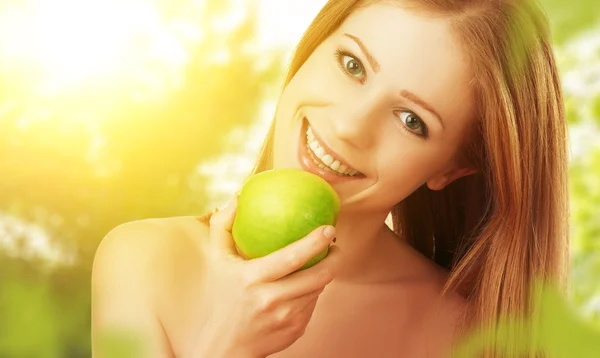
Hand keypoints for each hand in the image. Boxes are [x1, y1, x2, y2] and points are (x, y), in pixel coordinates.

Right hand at [191, 196, 342, 357]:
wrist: (226, 346)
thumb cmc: (221, 297)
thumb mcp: (216, 260)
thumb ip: (223, 225)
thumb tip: (238, 196)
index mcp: (252, 279)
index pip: (292, 257)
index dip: (315, 242)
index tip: (328, 228)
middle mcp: (272, 300)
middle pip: (317, 276)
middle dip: (335, 258)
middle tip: (336, 245)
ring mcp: (287, 317)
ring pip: (318, 289)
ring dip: (325, 273)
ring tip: (325, 259)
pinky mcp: (297, 329)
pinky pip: (314, 303)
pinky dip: (313, 290)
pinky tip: (308, 282)